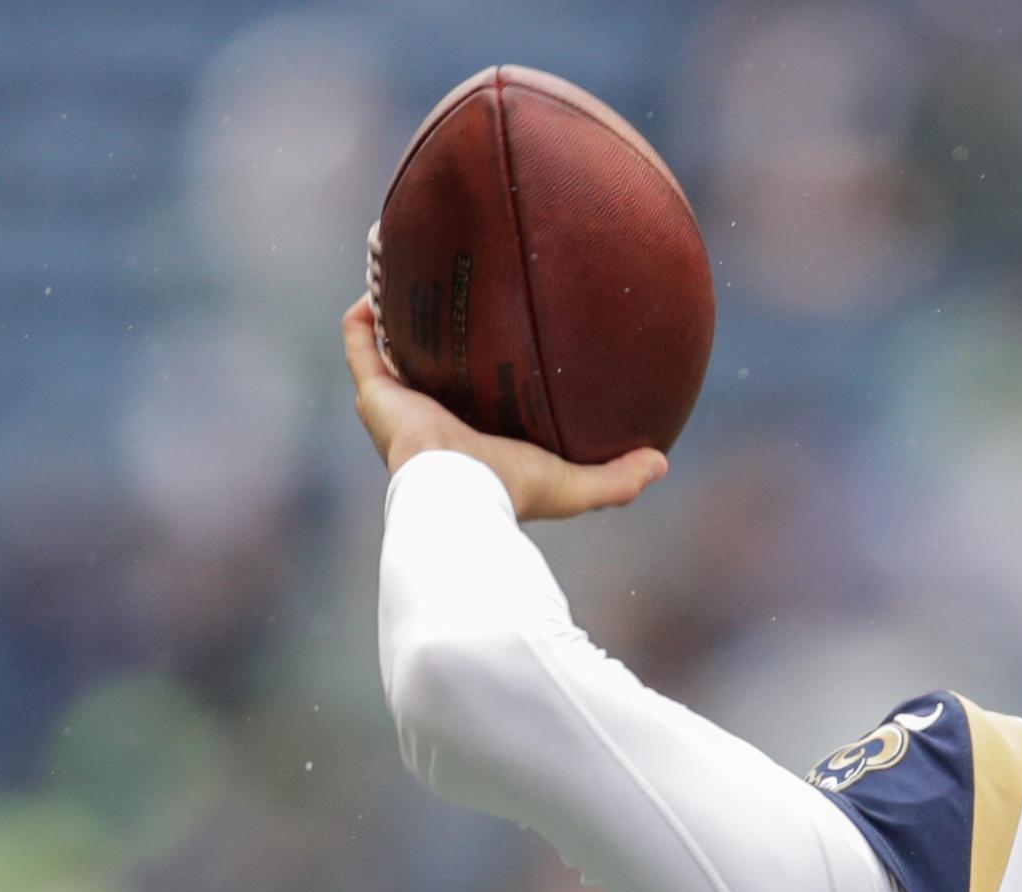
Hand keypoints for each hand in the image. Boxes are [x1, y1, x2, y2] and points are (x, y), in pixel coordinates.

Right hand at [341, 292, 665, 520]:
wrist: (461, 493)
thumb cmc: (512, 490)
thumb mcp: (575, 484)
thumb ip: (618, 478)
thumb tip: (662, 464)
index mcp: (466, 437)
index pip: (469, 397)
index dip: (476, 368)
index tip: (496, 333)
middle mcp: (426, 418)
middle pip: (424, 367)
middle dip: (433, 332)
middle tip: (454, 291)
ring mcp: (395, 404)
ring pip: (386, 347)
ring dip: (392, 309)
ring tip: (407, 268)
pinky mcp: (374, 391)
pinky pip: (360, 339)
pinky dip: (366, 307)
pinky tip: (382, 269)